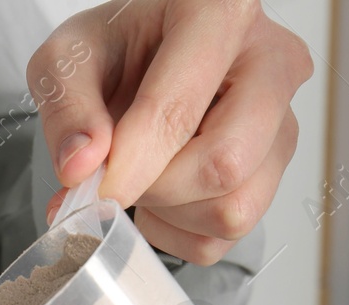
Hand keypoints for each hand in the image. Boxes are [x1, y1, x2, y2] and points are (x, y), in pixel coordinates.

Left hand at [29, 0, 311, 264]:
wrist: (146, 60)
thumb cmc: (119, 50)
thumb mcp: (69, 59)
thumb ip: (66, 107)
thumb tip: (80, 167)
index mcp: (220, 12)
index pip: (181, 106)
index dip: (135, 160)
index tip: (99, 188)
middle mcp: (270, 65)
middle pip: (225, 163)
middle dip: (159, 189)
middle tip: (120, 175)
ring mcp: (281, 123)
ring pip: (233, 209)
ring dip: (170, 213)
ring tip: (143, 176)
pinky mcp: (274, 172)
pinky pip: (225, 237)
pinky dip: (179, 232)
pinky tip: (162, 195)